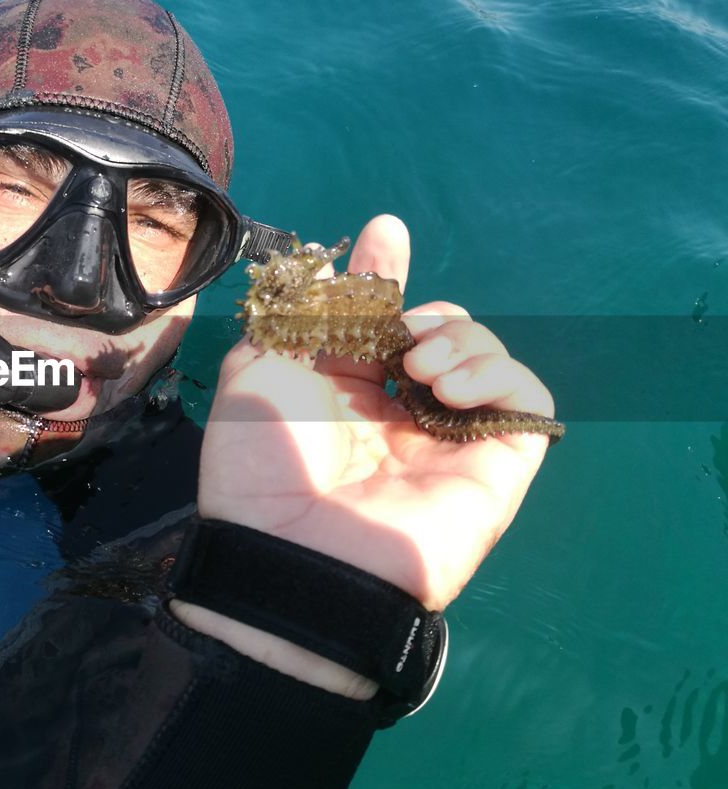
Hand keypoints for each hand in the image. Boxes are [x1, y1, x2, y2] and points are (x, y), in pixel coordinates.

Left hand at [196, 214, 554, 613]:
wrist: (291, 554)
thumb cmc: (264, 461)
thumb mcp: (261, 368)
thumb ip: (308, 310)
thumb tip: (352, 254)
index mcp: (343, 391)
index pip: (383, 321)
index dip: (387, 276)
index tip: (387, 235)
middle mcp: (399, 413)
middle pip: (443, 333)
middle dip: (427, 314)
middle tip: (401, 337)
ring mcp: (449, 440)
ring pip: (489, 360)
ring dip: (464, 340)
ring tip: (422, 368)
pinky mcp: (494, 466)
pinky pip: (528, 403)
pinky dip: (503, 375)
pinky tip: (454, 387)